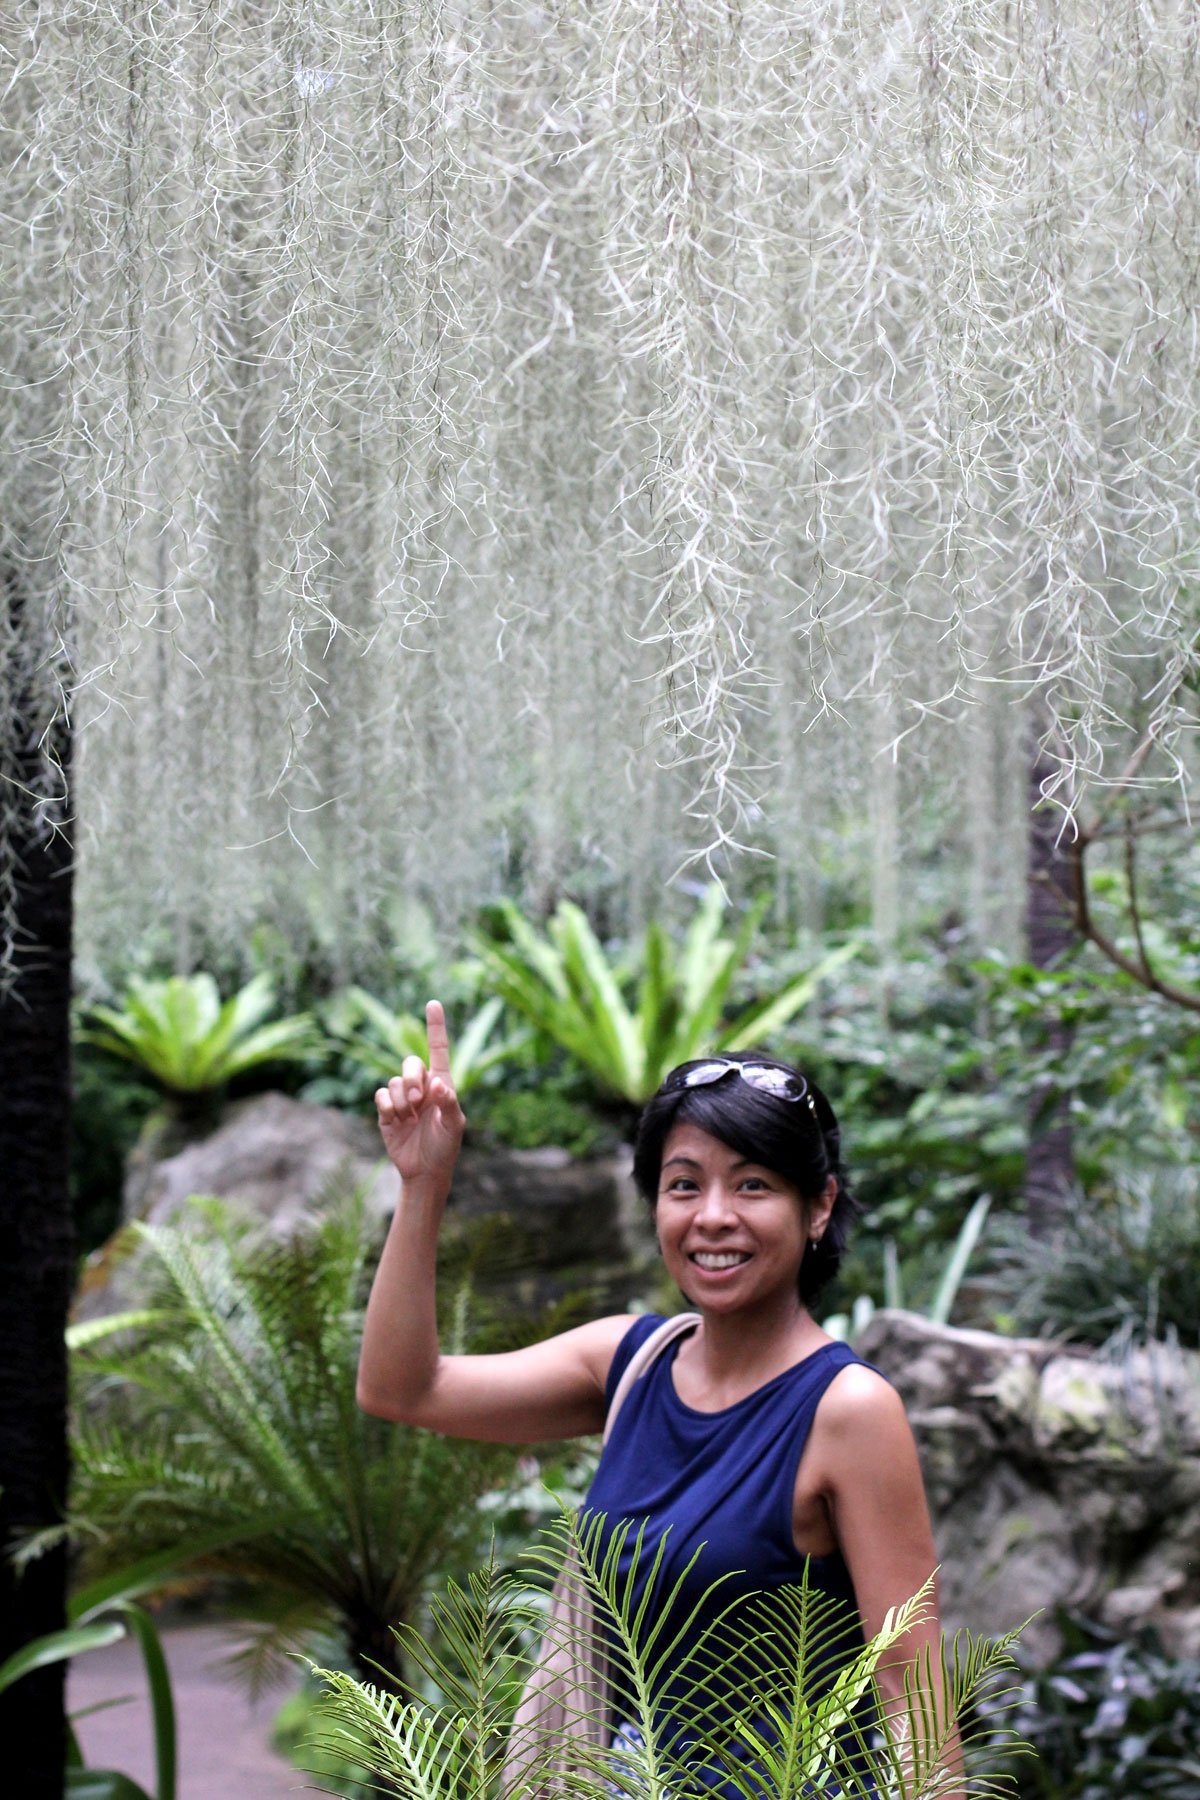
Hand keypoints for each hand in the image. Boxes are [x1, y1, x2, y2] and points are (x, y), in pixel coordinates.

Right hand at [375, 1000, 465, 1188]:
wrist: (425, 1171)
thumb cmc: (446, 1147)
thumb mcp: (455, 1126)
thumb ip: (449, 1103)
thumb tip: (438, 1084)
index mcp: (442, 1084)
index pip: (438, 1049)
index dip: (435, 1026)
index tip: (433, 1002)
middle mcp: (421, 1087)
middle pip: (410, 1063)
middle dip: (412, 1077)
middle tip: (418, 1098)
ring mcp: (403, 1098)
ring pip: (394, 1082)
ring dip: (401, 1098)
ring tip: (408, 1117)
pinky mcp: (386, 1111)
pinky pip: (380, 1096)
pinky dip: (387, 1106)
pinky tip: (396, 1120)